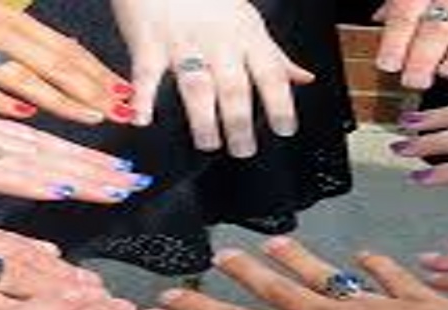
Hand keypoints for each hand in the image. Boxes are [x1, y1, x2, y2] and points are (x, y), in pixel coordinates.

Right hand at [0, 0, 132, 123]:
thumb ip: (4, 38)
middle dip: (91, 89)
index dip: (94, 71)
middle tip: (124, 112)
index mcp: (2, 17)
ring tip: (92, 119)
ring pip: (21, 74)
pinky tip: (23, 116)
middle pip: (51, 62)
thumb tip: (40, 60)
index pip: (60, 48)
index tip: (123, 93)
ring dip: (60, 99)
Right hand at [0, 80, 151, 203]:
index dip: (68, 157)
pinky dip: (33, 181)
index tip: (103, 168)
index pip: (24, 142)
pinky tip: (64, 189)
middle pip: (41, 149)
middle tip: (134, 179)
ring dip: (80, 175)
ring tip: (122, 186)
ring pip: (31, 159)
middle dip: (90, 167)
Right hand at [114, 0, 315, 157]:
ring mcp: (183, 42)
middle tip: (243, 149)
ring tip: (208, 143)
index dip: (281, 104)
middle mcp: (218, 41)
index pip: (271, 73)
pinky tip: (144, 119)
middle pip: (234, 86)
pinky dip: (144, 97)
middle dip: (240, 123)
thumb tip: (303, 79)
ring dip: (204, 119)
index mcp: (247, 36)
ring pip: (197, 85)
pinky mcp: (149, 42)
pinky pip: (147, 73)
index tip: (285, 130)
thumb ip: (274, 55)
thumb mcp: (248, 21)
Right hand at [161, 237, 447, 309]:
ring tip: (277, 242)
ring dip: (301, 261)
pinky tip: (368, 253)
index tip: (174, 294)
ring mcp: (375, 305)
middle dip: (248, 274)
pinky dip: (378, 266)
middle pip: (281, 291)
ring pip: (329, 277)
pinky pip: (392, 278)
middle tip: (223, 253)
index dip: (207, 309)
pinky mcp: (415, 303)